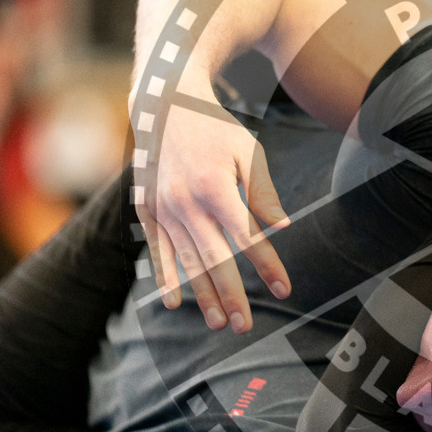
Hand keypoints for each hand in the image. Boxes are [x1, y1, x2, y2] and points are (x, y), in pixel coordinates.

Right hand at [134, 83, 290, 332]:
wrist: (164, 105)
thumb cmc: (215, 129)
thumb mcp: (248, 151)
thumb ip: (263, 193)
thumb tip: (283, 227)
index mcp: (215, 188)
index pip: (247, 238)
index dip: (267, 266)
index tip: (284, 289)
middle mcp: (185, 203)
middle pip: (214, 259)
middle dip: (231, 295)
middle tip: (245, 326)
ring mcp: (163, 209)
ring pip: (185, 261)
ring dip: (202, 295)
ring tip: (218, 323)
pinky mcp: (147, 209)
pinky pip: (157, 250)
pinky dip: (165, 277)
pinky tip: (175, 302)